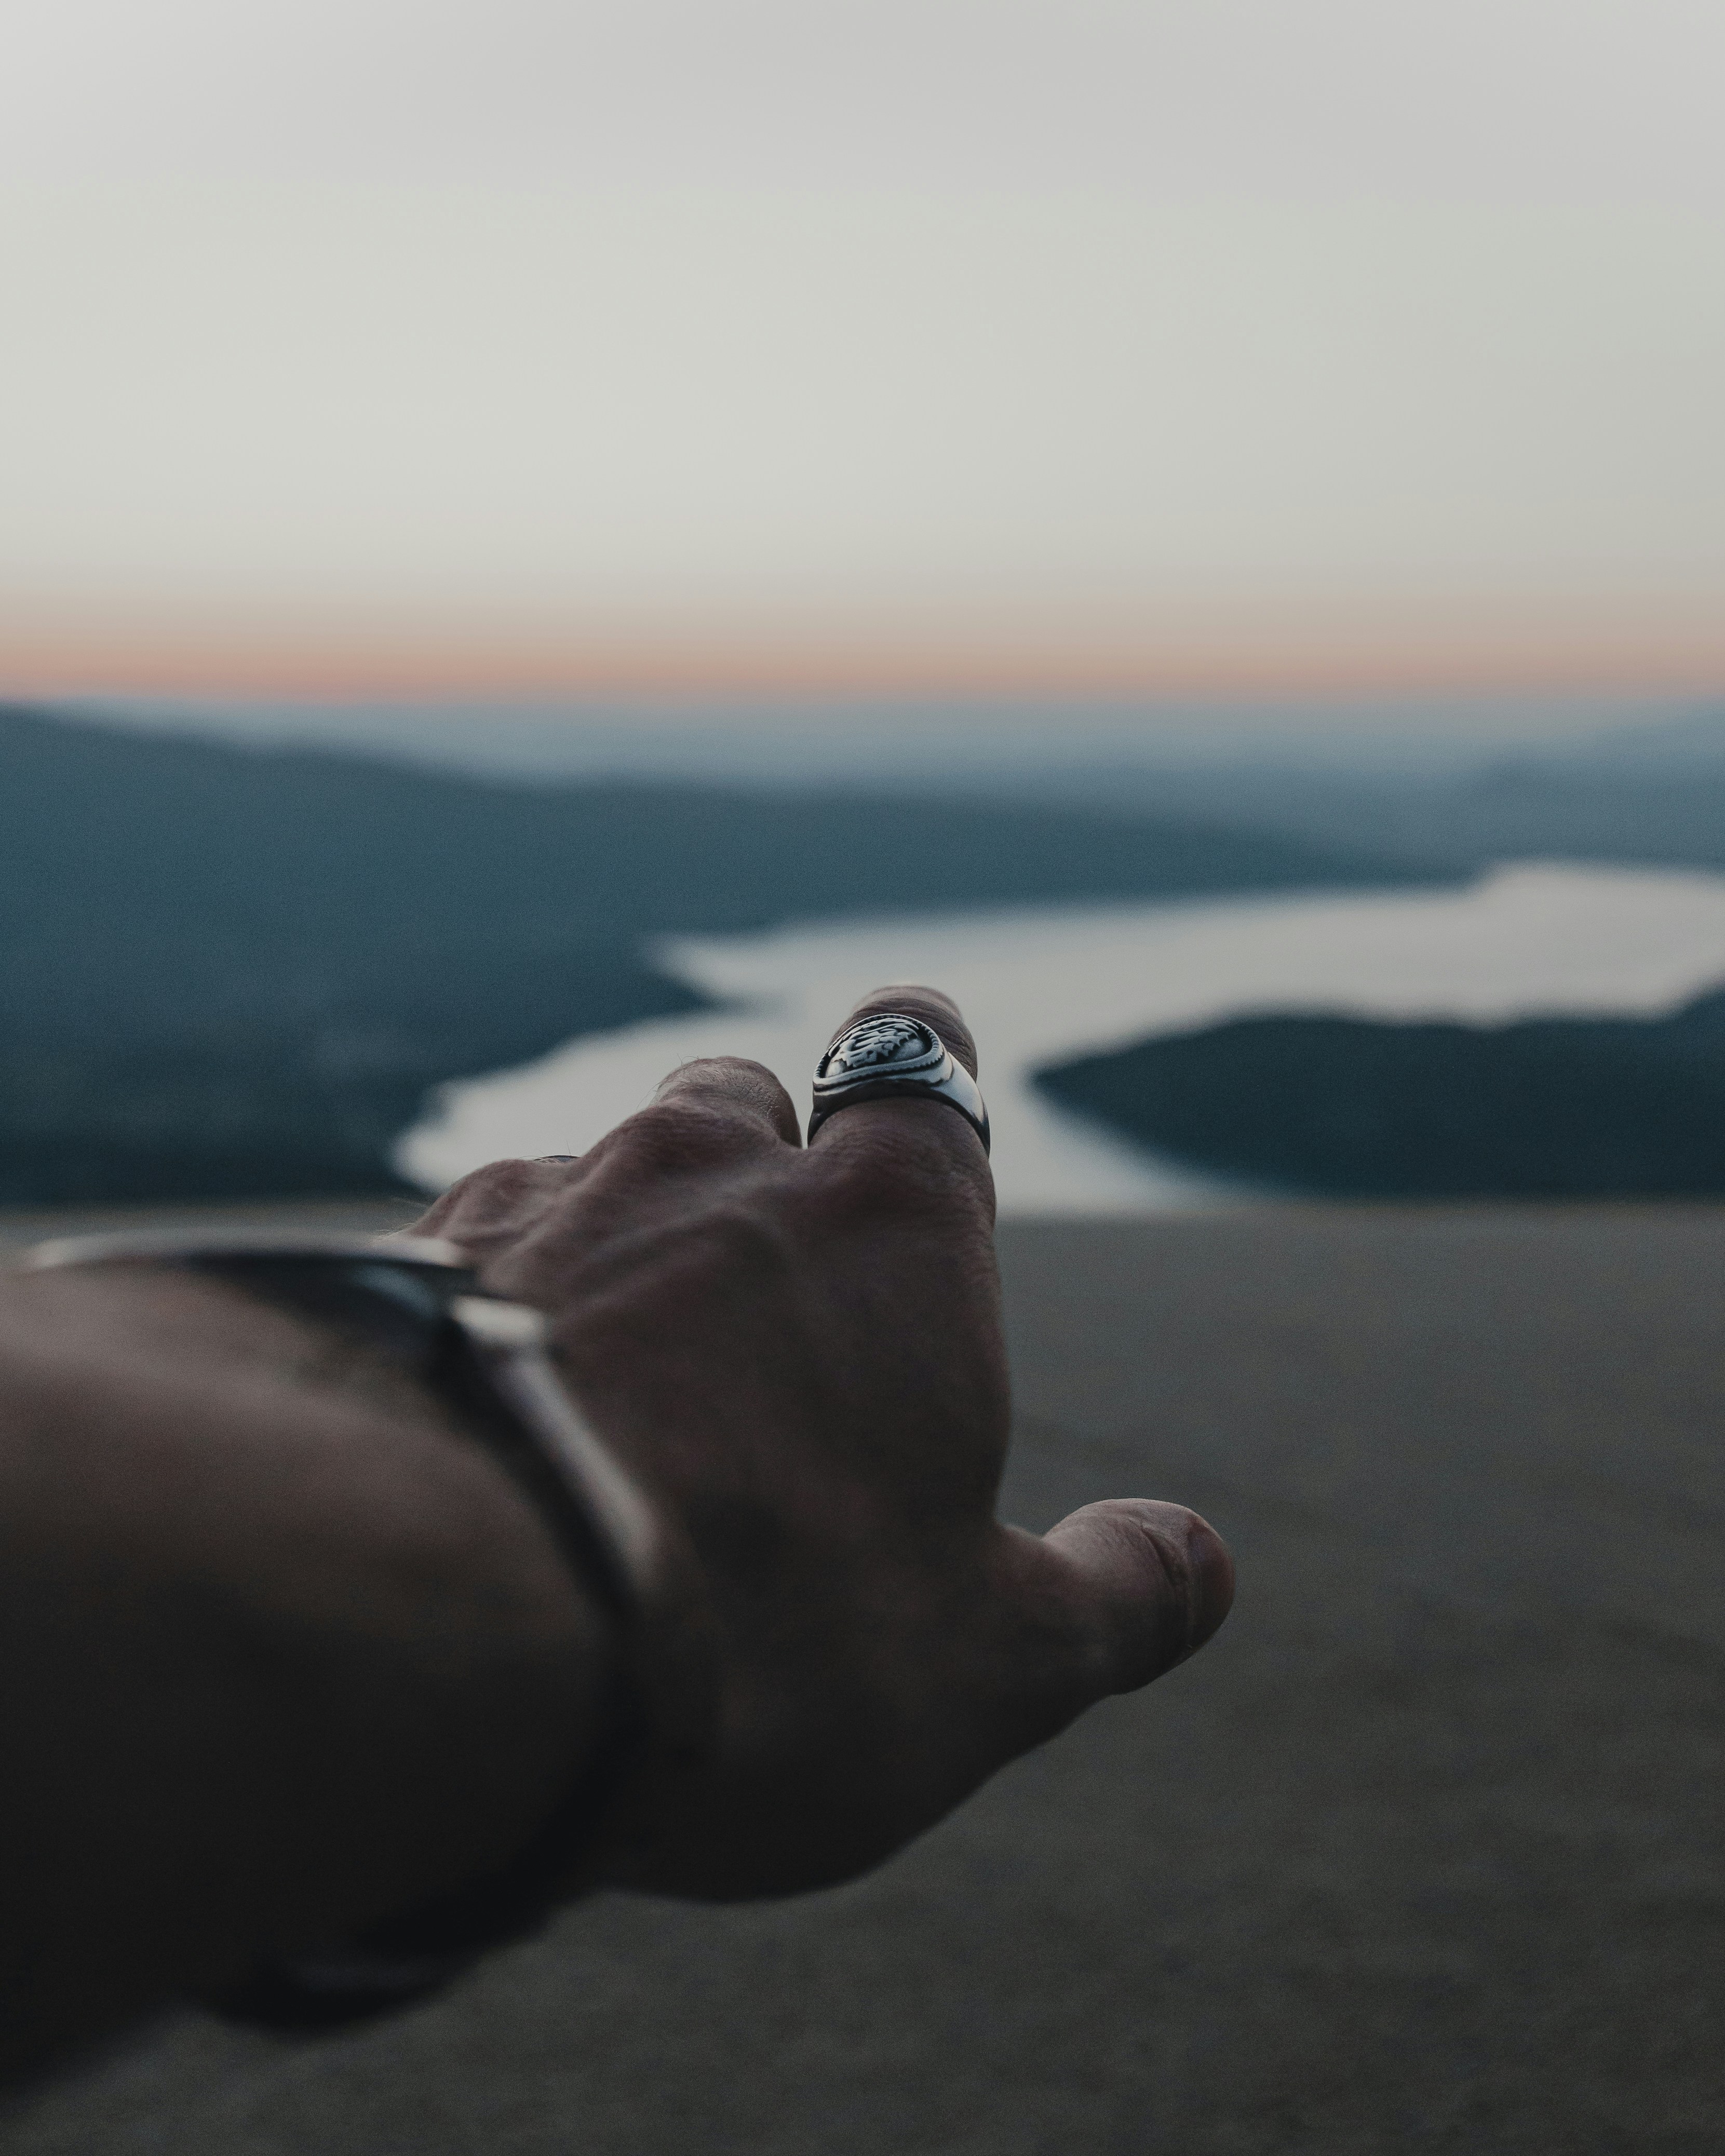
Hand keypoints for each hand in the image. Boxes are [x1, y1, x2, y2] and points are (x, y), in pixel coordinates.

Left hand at [407, 986, 1232, 1899]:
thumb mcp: (997, 1660)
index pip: (921, 1060)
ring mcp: (541, 1198)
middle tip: (761, 1312)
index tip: (911, 1107)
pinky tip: (482, 1425)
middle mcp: (708, 1167)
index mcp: (888, 1224)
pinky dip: (491, 1308)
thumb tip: (1197, 1565)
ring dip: (616, 1247)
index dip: (921, 1075)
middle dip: (758, 1174)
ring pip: (595, 1168)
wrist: (444, 1630)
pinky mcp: (398, 1264)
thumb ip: (1117, 1596)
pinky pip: (464, 1249)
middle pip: (742, 1104)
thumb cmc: (764, 1642)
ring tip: (610, 1395)